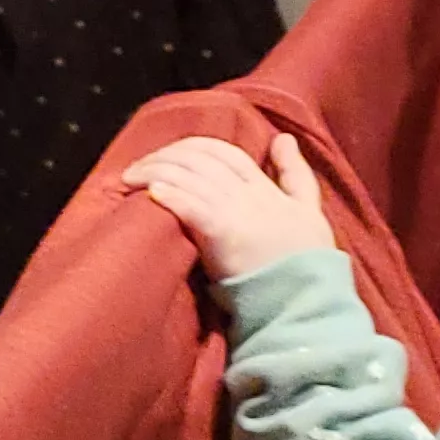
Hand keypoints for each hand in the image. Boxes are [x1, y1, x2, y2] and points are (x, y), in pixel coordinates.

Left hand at [121, 133, 336, 281]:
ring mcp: (237, 211)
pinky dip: (170, 194)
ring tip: (130, 178)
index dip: (193, 147)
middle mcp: (250, 194)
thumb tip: (283, 137)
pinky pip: (191, 205)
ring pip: (189, 176)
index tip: (169, 154)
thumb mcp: (310, 212)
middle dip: (165, 155)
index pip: (225, 152)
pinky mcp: (223, 233)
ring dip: (154, 171)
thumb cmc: (305, 262)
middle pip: (201, 158)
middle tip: (139, 166)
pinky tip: (151, 193)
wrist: (304, 301)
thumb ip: (296, 174)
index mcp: (266, 188)